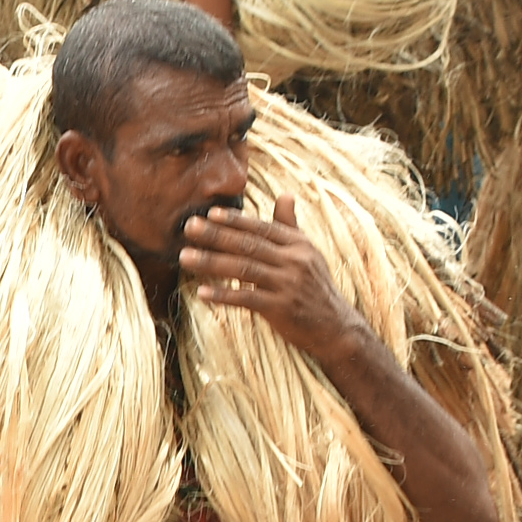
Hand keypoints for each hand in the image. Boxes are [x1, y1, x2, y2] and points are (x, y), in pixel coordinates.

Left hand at [181, 196, 366, 361]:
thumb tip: (286, 195)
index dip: (235, 221)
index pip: (261, 228)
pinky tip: (202, 292)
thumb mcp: (308, 253)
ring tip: (185, 257)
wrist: (335, 326)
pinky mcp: (281, 308)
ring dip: (211, 262)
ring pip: (243, 269)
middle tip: (189, 227)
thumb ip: (290, 226)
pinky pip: (247, 298)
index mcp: (298, 244)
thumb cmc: (316, 288)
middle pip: (248, 245)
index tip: (210, 214)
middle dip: (216, 235)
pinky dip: (223, 295)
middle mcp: (294, 261)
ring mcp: (288, 284)